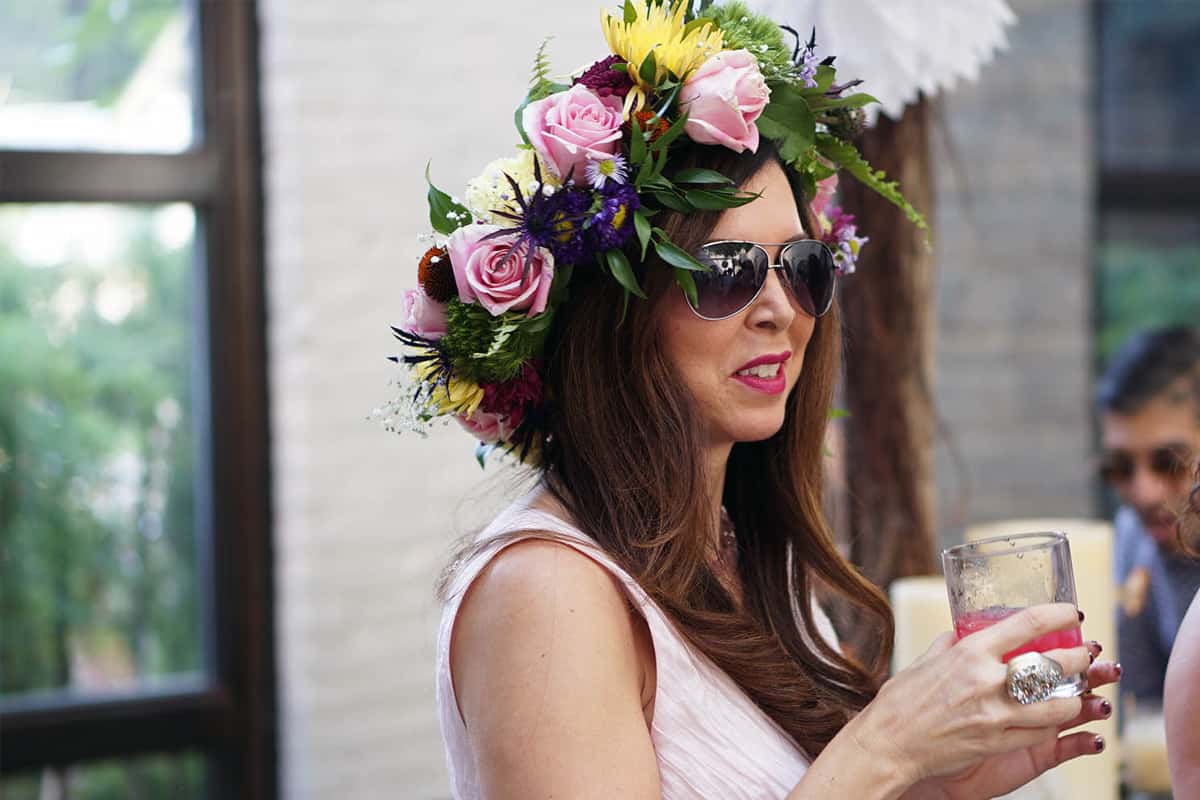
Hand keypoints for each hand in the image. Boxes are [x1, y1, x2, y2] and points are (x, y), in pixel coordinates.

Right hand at [848, 603, 1101, 791]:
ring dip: (1074, 698)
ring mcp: (995, 714)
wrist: (888, 743)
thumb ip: (950, 644)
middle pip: (1053, 664)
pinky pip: (1040, 733)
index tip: (1073, 613)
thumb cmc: (901, 700)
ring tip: (1076, 693)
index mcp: (969, 652)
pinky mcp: (997, 743)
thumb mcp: (925, 660)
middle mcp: (986, 680)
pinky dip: (1051, 726)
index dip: (1059, 615)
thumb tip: (964, 632)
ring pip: (1058, 705)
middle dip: (1079, 658)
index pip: (1027, 624)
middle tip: (1084, 654)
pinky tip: (1051, 720)